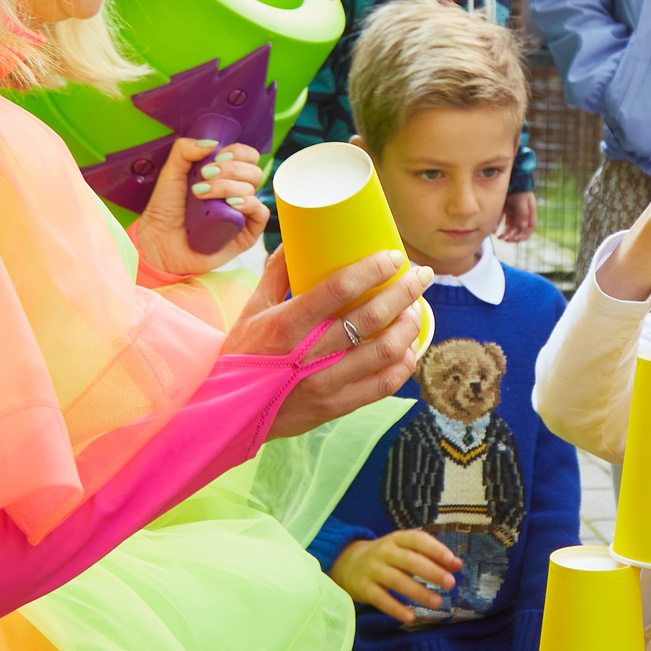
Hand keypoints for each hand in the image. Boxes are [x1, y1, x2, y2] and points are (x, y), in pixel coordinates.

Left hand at [128, 139, 267, 276]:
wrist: (158, 242)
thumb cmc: (164, 211)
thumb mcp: (170, 173)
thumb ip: (185, 150)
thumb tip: (212, 142)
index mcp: (224, 175)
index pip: (246, 156)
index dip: (237, 153)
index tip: (217, 157)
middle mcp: (236, 192)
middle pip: (253, 170)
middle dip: (230, 169)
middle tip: (204, 176)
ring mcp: (242, 212)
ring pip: (253, 189)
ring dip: (228, 187)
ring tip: (202, 195)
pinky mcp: (246, 233)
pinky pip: (261, 212)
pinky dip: (249, 204)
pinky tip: (231, 205)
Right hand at [225, 250, 432, 439]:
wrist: (230, 412)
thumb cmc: (243, 354)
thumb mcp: (253, 309)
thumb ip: (277, 274)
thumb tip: (297, 238)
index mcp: (286, 325)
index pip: (338, 289)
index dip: (372, 269)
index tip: (393, 257)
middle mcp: (308, 354)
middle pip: (370, 317)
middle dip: (404, 291)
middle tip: (420, 275)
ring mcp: (325, 384)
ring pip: (384, 351)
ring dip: (409, 325)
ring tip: (416, 308)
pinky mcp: (336, 406)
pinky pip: (383, 384)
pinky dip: (403, 363)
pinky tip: (408, 347)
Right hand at [330, 527, 461, 623]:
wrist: (346, 563)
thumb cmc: (386, 557)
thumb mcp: (405, 550)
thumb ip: (430, 556)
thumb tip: (457, 564)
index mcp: (397, 539)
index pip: (417, 540)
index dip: (435, 550)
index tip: (453, 562)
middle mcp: (384, 552)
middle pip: (409, 561)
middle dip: (431, 572)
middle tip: (450, 583)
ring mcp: (372, 570)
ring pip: (397, 581)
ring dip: (419, 592)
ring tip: (438, 603)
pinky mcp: (363, 588)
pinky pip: (381, 599)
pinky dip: (396, 609)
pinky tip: (412, 617)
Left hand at [498, 190, 537, 243]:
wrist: (510, 174)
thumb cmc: (517, 186)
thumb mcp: (521, 200)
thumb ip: (523, 213)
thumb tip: (523, 228)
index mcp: (530, 210)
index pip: (530, 227)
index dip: (524, 235)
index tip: (515, 239)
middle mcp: (523, 212)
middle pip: (520, 228)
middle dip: (513, 236)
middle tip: (505, 239)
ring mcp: (514, 210)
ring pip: (511, 226)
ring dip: (506, 233)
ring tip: (499, 237)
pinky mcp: (505, 208)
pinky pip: (502, 220)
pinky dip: (499, 226)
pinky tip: (494, 230)